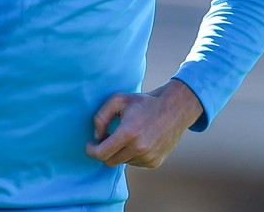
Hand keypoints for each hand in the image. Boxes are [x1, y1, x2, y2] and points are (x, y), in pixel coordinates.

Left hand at [85, 79, 202, 168]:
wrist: (174, 109)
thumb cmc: (143, 103)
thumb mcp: (118, 100)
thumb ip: (101, 117)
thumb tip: (97, 137)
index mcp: (128, 133)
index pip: (102, 153)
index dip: (91, 151)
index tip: (90, 145)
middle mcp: (139, 148)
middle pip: (110, 161)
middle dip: (104, 152)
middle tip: (106, 139)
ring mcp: (148, 157)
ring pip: (122, 162)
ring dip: (120, 152)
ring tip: (128, 136)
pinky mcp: (155, 162)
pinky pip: (135, 163)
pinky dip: (131, 155)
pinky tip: (138, 141)